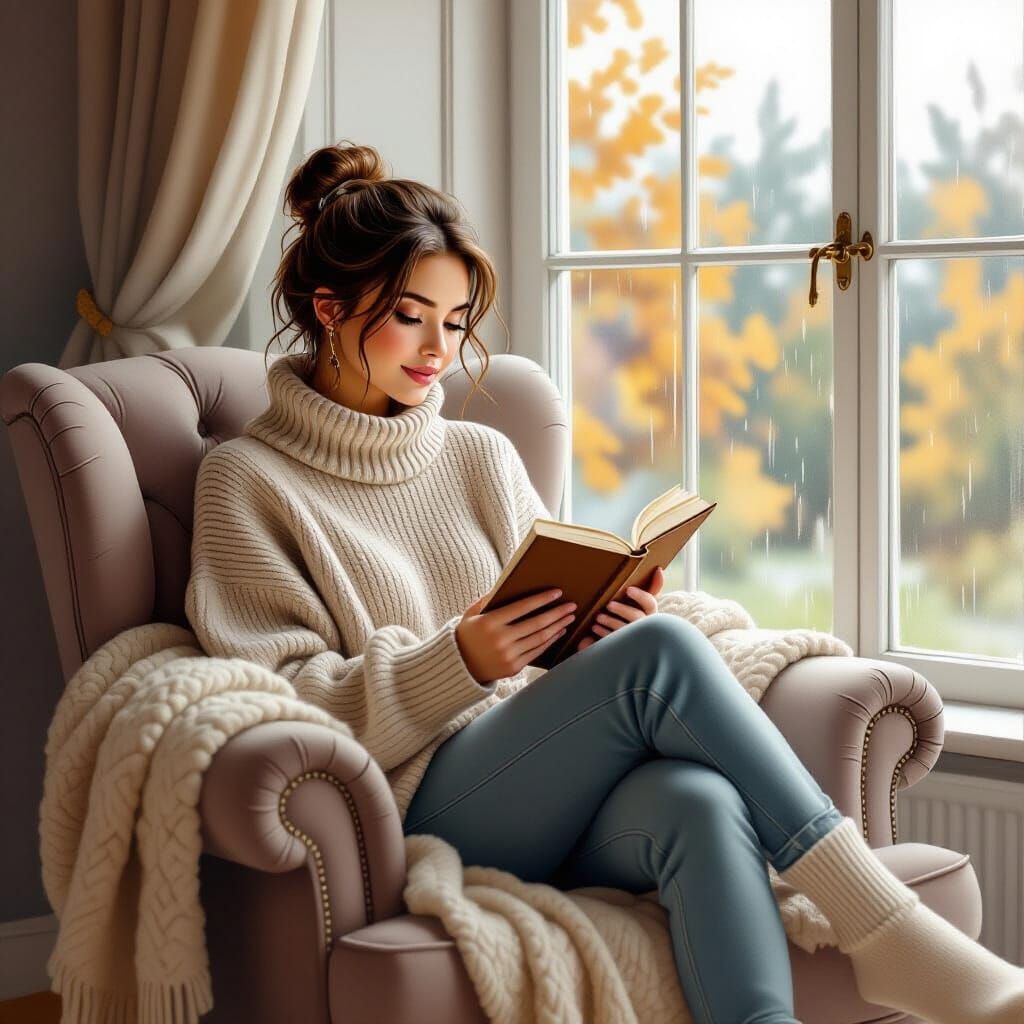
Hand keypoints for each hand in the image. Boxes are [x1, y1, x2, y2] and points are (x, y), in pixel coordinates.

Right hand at [456, 588, 577, 684]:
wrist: (460, 666)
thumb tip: (507, 583)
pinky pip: (537, 651)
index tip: (557, 593)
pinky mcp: (514, 667)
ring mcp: (508, 655)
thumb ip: (488, 599)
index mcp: (489, 623)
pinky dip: (550, 641)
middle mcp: (500, 640)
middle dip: (557, 613)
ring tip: (569, 617)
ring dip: (558, 626)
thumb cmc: (468, 634)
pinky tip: (559, 632)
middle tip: (571, 605)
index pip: (522, 607)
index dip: (541, 599)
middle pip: (536, 623)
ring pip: (540, 638)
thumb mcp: (472, 614)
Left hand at [575, 565, 664, 652]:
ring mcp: (635, 640)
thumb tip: (659, 569)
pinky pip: (614, 642)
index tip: (628, 589)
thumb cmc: (633, 618)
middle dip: (622, 610)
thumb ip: (652, 588)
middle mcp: (646, 628)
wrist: (624, 645)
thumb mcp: (641, 604)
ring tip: (598, 617)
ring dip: (610, 622)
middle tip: (609, 605)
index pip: (650, 603)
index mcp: (650, 615)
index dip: (641, 596)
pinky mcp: (623, 649)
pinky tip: (595, 628)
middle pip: (637, 617)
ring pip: (624, 630)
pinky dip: (603, 634)